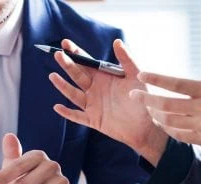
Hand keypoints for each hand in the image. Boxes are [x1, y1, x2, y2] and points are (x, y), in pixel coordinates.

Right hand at [50, 39, 168, 164]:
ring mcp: (93, 105)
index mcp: (104, 77)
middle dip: (67, 65)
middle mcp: (96, 89)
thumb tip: (117, 42)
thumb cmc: (144, 99)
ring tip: (53, 76)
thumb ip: (127, 60)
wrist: (147, 125)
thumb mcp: (136, 76)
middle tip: (58, 54)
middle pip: (77, 75)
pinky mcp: (94, 120)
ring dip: (63, 86)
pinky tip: (57, 107)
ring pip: (74, 94)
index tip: (65, 43)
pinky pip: (77, 116)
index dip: (76, 53)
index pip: (87, 62)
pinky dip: (67, 113)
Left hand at [133, 45, 200, 172]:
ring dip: (155, 115)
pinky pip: (178, 135)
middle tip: (133, 95)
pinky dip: (167, 128)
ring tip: (148, 108)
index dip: (157, 79)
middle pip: (166, 104)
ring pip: (169, 121)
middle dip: (146, 99)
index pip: (177, 84)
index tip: (142, 75)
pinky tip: (162, 122)